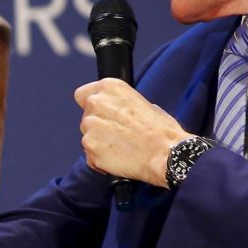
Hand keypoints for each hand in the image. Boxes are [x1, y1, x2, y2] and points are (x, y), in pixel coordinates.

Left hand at [74, 78, 189, 187]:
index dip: (91, 107)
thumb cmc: (161, 131)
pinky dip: (100, 160)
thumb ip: (122, 105)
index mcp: (109, 87)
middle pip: (86, 117)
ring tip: (121, 148)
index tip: (100, 115)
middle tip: (117, 135)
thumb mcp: (144, 103)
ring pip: (87, 136)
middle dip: (98, 126)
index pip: (82, 94)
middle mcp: (96, 103)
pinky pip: (90, 156)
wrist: (165, 154)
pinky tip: (118, 159)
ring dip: (99, 143)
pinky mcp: (90, 147)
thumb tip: (118, 112)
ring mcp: (90, 125)